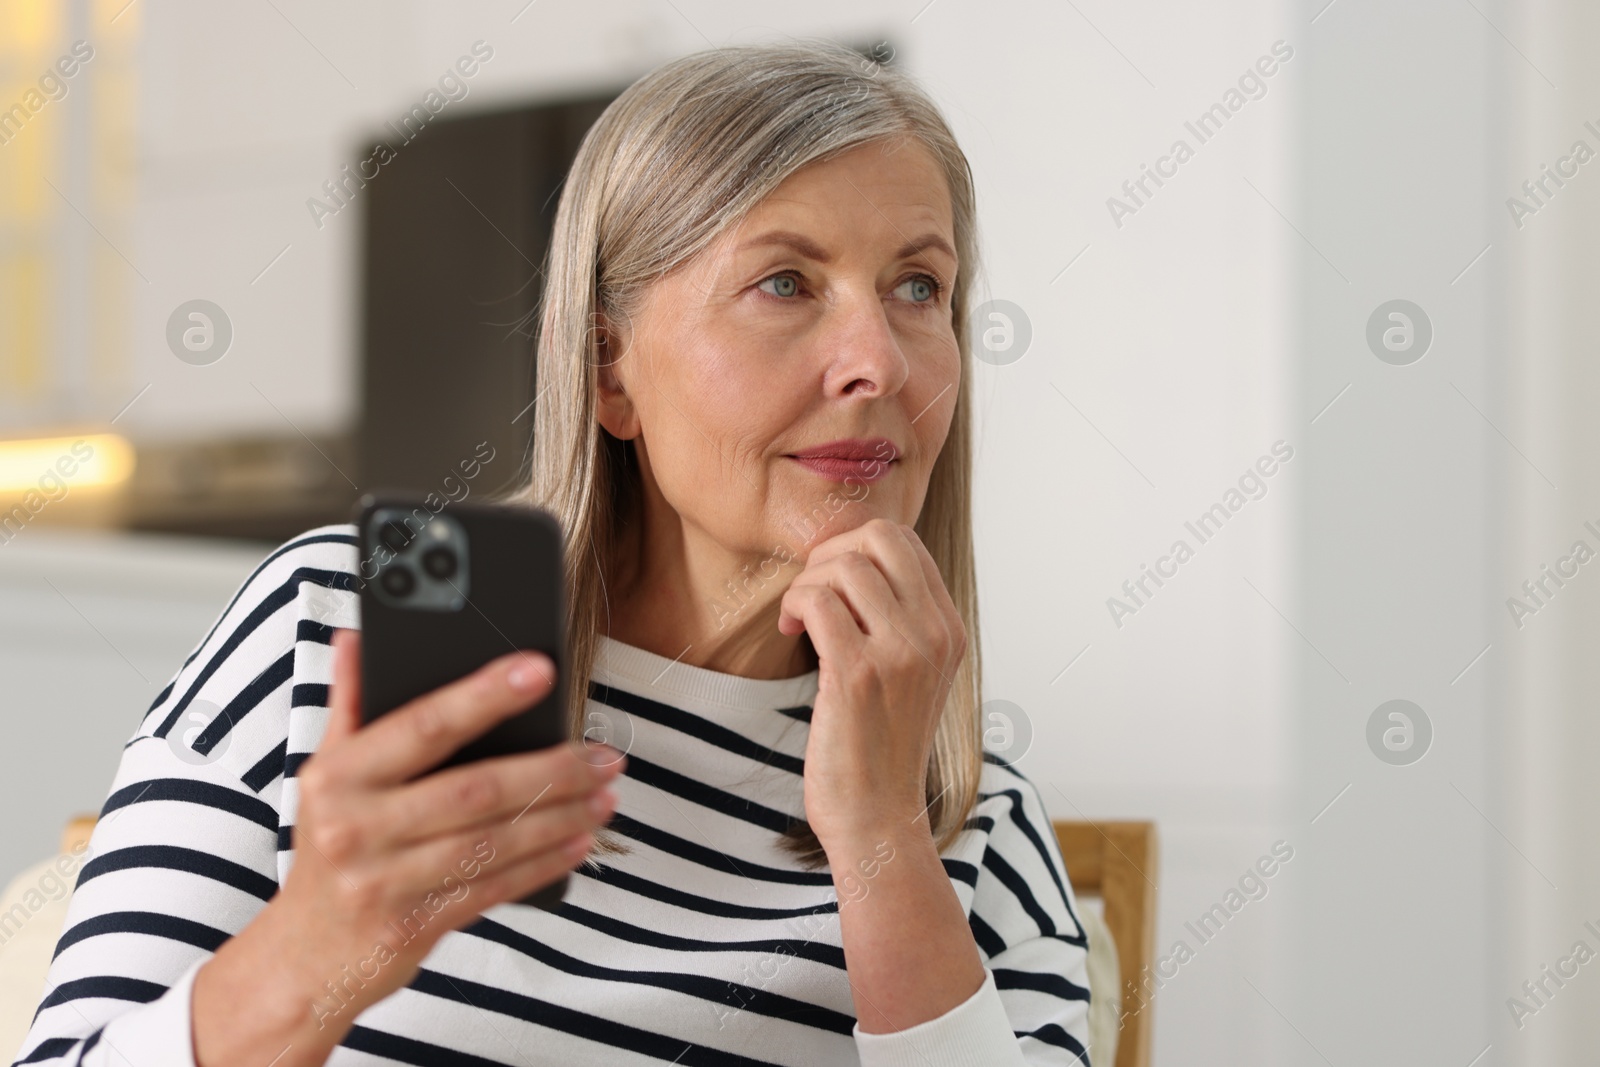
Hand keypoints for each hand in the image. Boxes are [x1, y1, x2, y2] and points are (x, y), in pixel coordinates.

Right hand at [193, 630, 623, 1063]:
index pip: (424, 723)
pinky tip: (579, 842)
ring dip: (560, 817)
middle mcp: (356, 826)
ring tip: (606, 795)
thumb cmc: (328, 848)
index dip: (485, 694)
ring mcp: (383, 881)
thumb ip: (349, 703)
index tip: (541, 669)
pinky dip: (543, 864)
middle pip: (475, 788)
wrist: (301, 955)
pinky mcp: (412, 927)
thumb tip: (357, 635)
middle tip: (605, 754)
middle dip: (551, 769)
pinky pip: (492, 888)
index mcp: (339, 775)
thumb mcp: (325, 772)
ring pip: (492, 841)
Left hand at [776, 518, 965, 849]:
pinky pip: (818, 601)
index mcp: (949, 630)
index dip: (855, 548)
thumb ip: (899, 622)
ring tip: (798, 618)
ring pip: (845, 565)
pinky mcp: (858, 675)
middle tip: (810, 592)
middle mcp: (933, 635)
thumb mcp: (912, 677)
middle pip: (880, 537)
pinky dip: (794, 605)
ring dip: (807, 583)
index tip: (831, 584)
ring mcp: (900, 654)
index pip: (905, 543)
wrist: (877, 818)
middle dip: (830, 552)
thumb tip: (852, 564)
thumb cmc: (880, 748)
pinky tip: (789, 631)